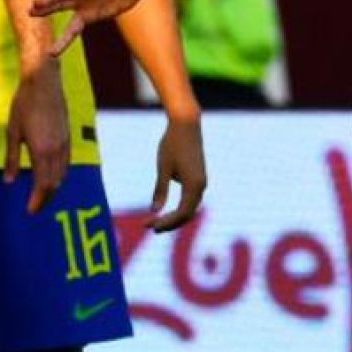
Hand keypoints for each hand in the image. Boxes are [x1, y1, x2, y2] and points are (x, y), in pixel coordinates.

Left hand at [6, 58, 69, 213]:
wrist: (44, 82)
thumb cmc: (24, 105)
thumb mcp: (12, 132)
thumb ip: (11, 159)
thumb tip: (9, 181)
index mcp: (41, 151)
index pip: (43, 185)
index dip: (37, 201)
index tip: (30, 211)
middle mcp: (56, 150)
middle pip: (55, 183)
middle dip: (46, 198)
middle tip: (35, 208)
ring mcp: (65, 143)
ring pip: (63, 174)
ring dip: (53, 187)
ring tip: (42, 195)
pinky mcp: (68, 136)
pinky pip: (66, 162)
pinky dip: (59, 174)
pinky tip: (51, 174)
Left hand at [146, 112, 207, 233]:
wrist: (186, 124)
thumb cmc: (173, 144)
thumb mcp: (163, 168)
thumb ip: (160, 190)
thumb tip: (154, 211)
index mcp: (194, 185)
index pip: (181, 213)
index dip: (167, 222)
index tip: (150, 226)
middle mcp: (201, 186)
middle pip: (187, 214)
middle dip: (170, 223)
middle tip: (151, 228)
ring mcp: (201, 181)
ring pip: (190, 207)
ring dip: (175, 217)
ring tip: (157, 222)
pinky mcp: (198, 177)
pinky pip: (191, 199)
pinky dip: (180, 208)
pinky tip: (167, 210)